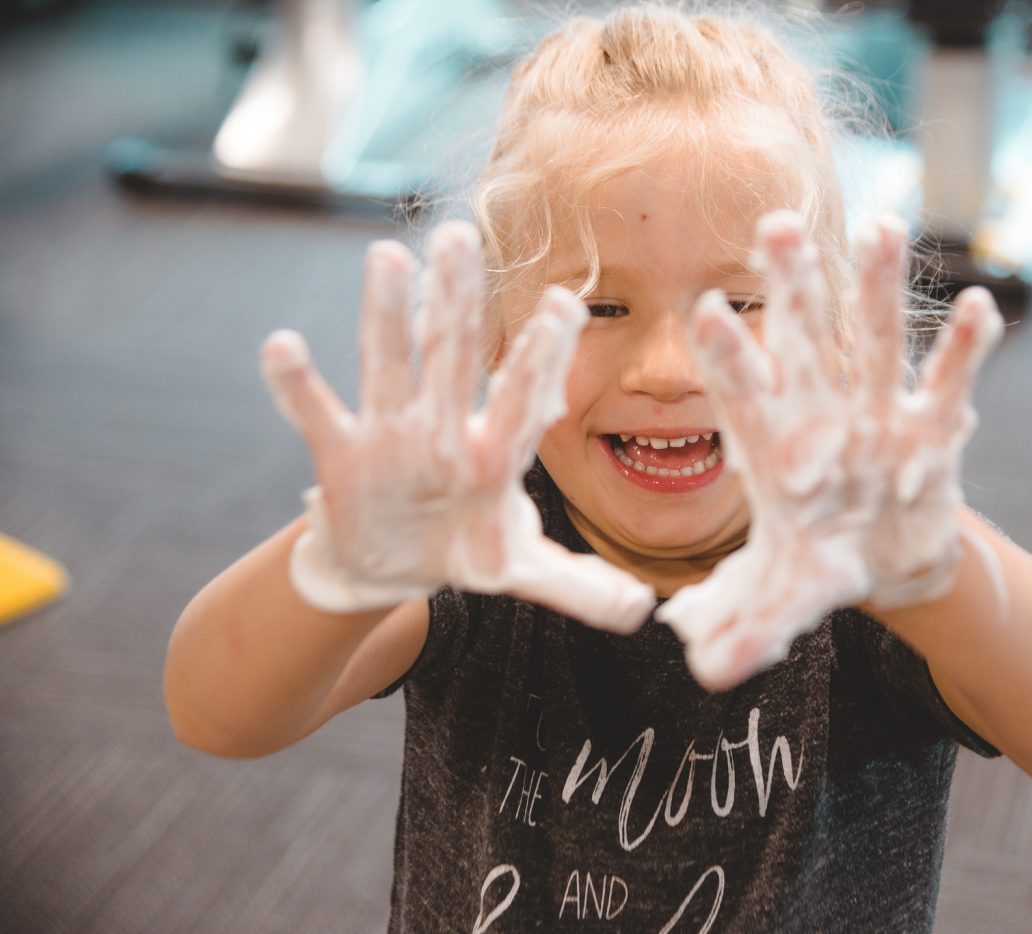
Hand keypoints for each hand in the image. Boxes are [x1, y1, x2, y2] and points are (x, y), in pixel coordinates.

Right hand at [260, 222, 653, 631]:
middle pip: (452, 357)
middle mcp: (444, 430)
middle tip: (460, 235)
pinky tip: (281, 345)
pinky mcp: (340, 454)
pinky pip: (314, 414)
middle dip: (457, 301)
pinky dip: (294, 386)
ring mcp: (391, 436)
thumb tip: (641, 612)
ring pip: (388, 364)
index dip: (541, 357)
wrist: (392, 566)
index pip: (524, 399)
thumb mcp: (518, 571)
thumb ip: (575, 586)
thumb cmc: (465, 551)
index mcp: (494, 455)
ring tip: (387, 254)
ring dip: (385, 314)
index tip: (564, 304)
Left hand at [655, 211, 1003, 688]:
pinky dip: (965, 351)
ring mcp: (879, 415)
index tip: (701, 312)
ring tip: (885, 226)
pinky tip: (982, 305)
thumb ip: (747, 625)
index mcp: (776, 453)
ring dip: (881, 288)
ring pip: (878, 342)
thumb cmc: (820, 565)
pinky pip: (950, 384)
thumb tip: (700, 667)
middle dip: (793, 288)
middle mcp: (824, 419)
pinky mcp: (932, 428)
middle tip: (775, 225)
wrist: (884, 559)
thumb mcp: (785, 602)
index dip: (728, 360)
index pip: (744, 401)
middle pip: (805, 344)